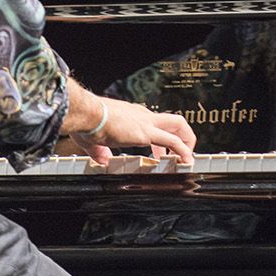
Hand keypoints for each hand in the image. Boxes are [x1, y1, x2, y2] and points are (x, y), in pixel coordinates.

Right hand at [63, 82, 195, 165]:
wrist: (87, 114)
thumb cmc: (87, 122)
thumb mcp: (94, 140)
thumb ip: (100, 152)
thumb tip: (102, 160)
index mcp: (133, 115)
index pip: (155, 123)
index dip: (160, 140)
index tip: (159, 153)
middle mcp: (143, 116)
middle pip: (173, 121)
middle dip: (182, 137)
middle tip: (180, 154)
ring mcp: (146, 123)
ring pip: (179, 125)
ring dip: (187, 142)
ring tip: (187, 159)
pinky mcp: (146, 133)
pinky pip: (173, 142)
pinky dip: (183, 151)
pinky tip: (186, 161)